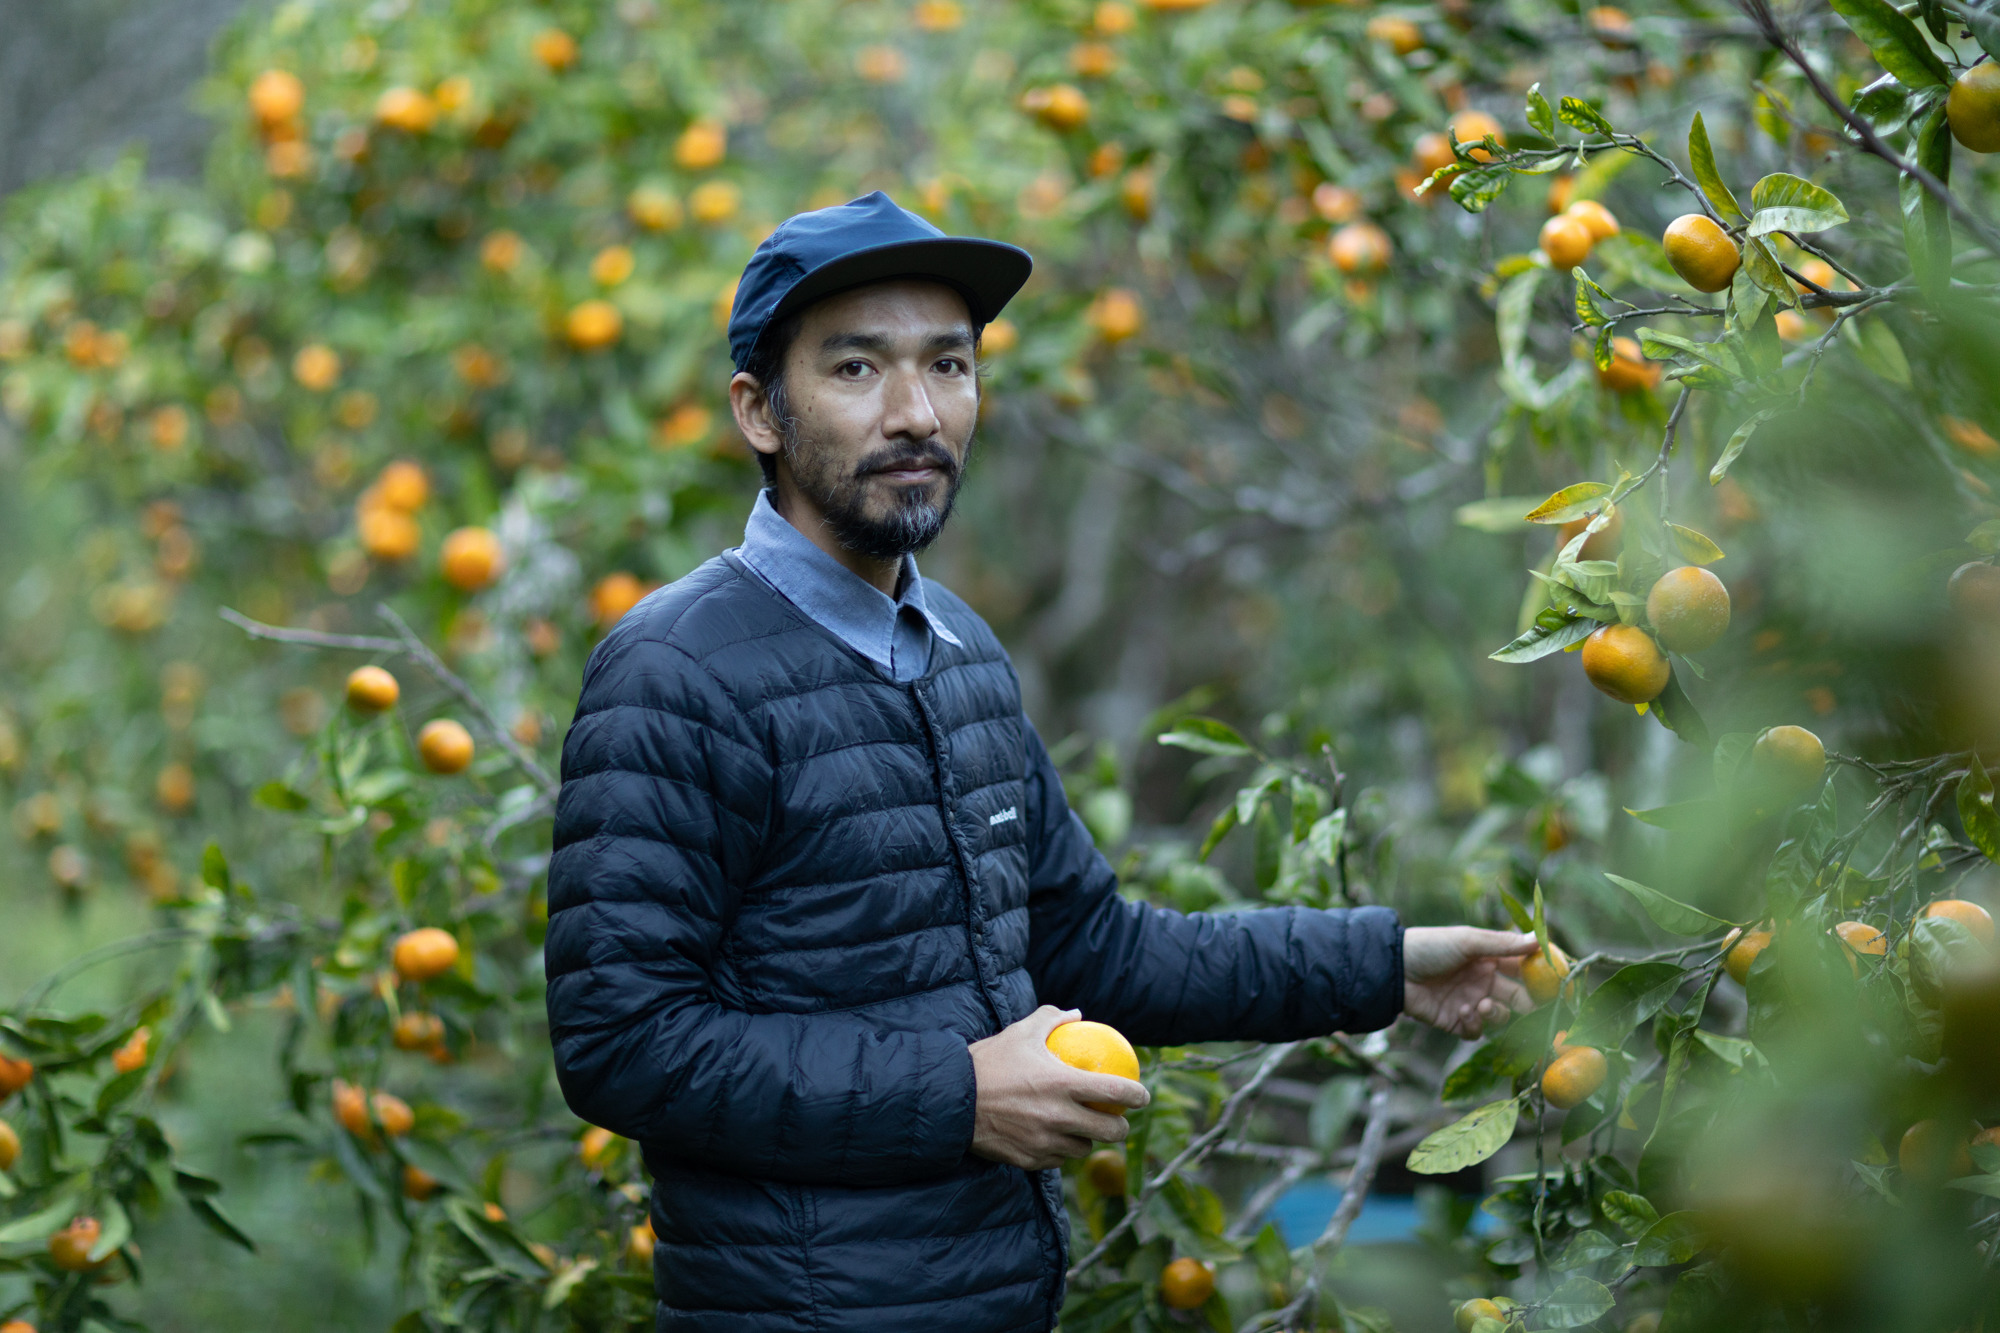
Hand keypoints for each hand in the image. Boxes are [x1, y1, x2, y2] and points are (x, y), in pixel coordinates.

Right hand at [967, 1006, 1149, 1169]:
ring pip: (1084, 1148)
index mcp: (1062, 1083)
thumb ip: (1051, 1018)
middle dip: (1120, 1127)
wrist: (951, 1101)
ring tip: (1084, 1130)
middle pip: (1110, 1130)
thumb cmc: (988, 1062)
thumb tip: (1077, 1014)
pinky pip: (1058, 1159)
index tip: (1142, 1095)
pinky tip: (1056, 1140)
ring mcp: (1045, 1142)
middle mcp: (1058, 1116)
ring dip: (1088, 1140)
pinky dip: (1060, 1150)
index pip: (1115, 1091)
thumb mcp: (1020, 1032)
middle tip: (1118, 1119)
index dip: (1137, 1095)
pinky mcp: (1031, 1160)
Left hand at [1403, 927, 1539, 1038]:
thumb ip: (1504, 944)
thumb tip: (1539, 939)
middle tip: (1539, 1011)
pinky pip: (1477, 1031)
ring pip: (1501, 1016)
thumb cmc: (1430, 947)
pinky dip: (1474, 1024)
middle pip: (1518, 997)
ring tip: (1481, 1005)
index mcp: (1489, 958)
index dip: (1541, 977)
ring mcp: (1471, 1002)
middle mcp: (1484, 981)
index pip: (1523, 968)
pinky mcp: (1456, 1022)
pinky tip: (1462, 1012)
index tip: (1558, 986)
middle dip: (1529, 1005)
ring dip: (1496, 1013)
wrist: (1394, 970)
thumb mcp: (1468, 941)